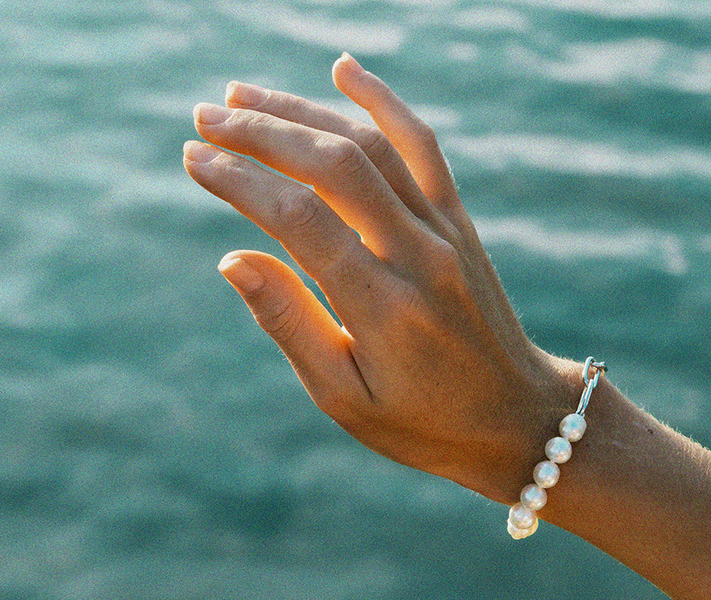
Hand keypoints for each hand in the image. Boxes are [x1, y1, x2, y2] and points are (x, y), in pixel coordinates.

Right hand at [184, 54, 574, 502]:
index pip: (301, 220)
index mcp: (384, 310)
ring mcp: (445, 230)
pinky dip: (382, 101)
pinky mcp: (458, 219)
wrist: (517, 417)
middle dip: (262, 133)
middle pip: (336, 166)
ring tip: (242, 96)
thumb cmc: (419, 420)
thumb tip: (232, 259)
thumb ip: (288, 322)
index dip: (241, 182)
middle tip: (205, 117)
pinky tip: (343, 69)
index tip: (193, 158)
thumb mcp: (341, 395)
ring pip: (372, 145)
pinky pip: (422, 144)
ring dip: (303, 112)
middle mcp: (420, 257)